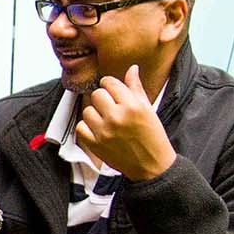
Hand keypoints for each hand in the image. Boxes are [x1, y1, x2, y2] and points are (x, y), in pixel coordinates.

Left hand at [75, 65, 175, 180]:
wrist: (152, 165)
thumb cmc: (152, 135)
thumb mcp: (148, 109)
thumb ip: (136, 88)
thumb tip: (132, 68)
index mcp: (132, 105)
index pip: (110, 83)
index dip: (109, 84)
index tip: (111, 89)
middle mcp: (116, 117)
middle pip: (97, 94)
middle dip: (103, 98)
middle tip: (111, 106)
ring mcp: (104, 131)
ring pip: (88, 110)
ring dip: (95, 113)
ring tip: (106, 120)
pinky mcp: (95, 145)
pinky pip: (81, 127)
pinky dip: (87, 128)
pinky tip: (98, 130)